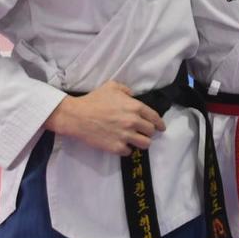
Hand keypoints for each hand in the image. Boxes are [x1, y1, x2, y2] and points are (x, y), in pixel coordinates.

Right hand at [43, 80, 165, 155]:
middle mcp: (133, 122)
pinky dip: (127, 149)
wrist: (77, 116)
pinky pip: (129, 151)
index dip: (159, 123)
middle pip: (151, 132)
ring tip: (136, 140)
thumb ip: (126, 90)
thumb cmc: (94, 100)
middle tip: (143, 132)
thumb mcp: (112, 86)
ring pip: (145, 144)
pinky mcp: (116, 147)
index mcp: (135, 107)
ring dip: (142, 142)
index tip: (161, 128)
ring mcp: (125, 136)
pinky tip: (122, 145)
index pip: (154, 117)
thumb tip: (133, 95)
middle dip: (149, 132)